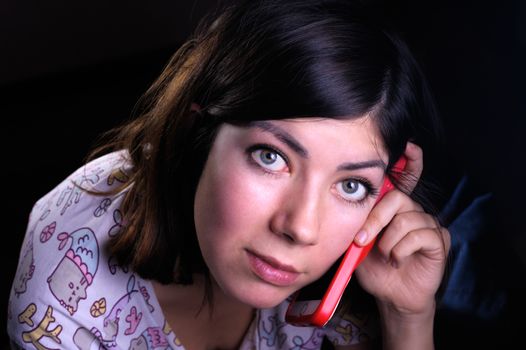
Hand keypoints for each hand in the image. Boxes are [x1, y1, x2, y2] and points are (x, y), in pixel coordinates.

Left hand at [354, 143, 449, 316]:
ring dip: (388, 243)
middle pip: (397, 199)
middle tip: (362, 240)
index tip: (410, 146)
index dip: (411, 162)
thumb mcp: (359, 241)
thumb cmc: (374, 267)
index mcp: (396, 209)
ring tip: (385, 257)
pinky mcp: (439, 241)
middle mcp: (414, 212)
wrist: (390, 295)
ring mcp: (429, 225)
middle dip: (375, 220)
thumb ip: (359, 220)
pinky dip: (400, 250)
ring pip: (405, 220)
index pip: (406, 179)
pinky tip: (398, 260)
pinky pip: (418, 236)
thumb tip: (352, 198)